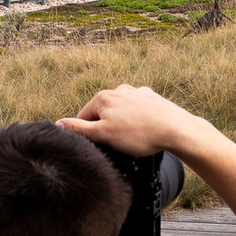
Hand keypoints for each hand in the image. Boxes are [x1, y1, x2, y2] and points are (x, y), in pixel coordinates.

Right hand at [57, 84, 206, 157]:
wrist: (176, 129)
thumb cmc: (139, 134)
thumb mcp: (104, 135)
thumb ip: (79, 129)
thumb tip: (58, 124)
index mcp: (103, 97)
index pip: (82, 118)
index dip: (89, 135)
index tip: (102, 146)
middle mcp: (118, 89)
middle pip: (101, 114)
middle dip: (106, 129)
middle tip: (119, 144)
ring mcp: (136, 92)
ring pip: (120, 112)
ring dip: (121, 125)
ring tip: (134, 139)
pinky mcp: (151, 98)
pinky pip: (137, 111)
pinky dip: (137, 120)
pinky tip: (145, 130)